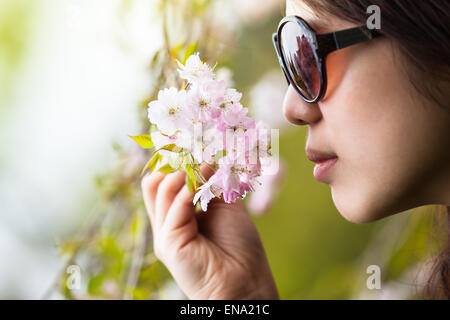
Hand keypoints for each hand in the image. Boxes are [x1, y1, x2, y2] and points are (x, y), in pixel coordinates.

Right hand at [141, 163, 278, 299]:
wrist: (246, 282)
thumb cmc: (239, 248)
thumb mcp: (226, 207)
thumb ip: (213, 184)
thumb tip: (205, 158)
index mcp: (179, 214)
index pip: (163, 180)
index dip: (174, 160)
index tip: (192, 143)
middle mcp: (167, 222)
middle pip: (153, 182)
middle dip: (174, 163)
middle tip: (197, 157)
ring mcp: (165, 233)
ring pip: (158, 188)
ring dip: (183, 174)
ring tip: (205, 173)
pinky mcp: (168, 244)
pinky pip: (173, 207)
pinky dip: (189, 192)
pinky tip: (204, 189)